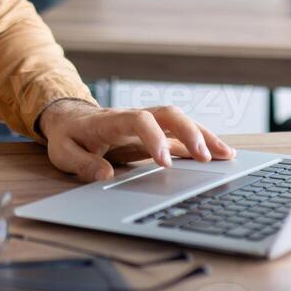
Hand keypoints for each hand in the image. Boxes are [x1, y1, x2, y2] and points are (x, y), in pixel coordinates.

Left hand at [37, 100, 235, 182]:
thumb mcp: (63, 152)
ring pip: (180, 121)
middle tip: (205, 158)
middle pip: (168, 114)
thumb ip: (82, 164)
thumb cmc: (68, 136)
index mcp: (111, 120)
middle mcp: (134, 116)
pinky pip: (181, 133)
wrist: (69, 118)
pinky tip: (220, 155)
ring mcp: (147, 121)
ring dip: (204, 136)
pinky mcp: (155, 131)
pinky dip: (202, 141)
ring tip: (227, 155)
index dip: (154, 138)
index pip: (138, 121)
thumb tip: (104, 176)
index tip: (165, 163)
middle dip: (189, 133)